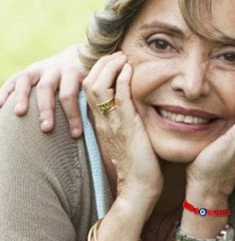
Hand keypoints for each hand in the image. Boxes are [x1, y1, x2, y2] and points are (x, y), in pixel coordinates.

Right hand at [0, 44, 86, 137]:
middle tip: (46, 128)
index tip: (76, 134)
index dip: (73, 114)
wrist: (79, 55)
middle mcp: (55, 68)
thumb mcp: (93, 83)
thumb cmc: (89, 78)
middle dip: (46, 109)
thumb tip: (99, 126)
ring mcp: (39, 68)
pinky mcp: (27, 71)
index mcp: (74, 72)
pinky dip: (4, 92)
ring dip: (22, 97)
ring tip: (19, 113)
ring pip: (26, 81)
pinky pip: (12, 80)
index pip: (71, 94)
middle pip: (47, 88)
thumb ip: (93, 99)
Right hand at [83, 52, 162, 214]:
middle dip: (102, 64)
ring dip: (110, 68)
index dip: (99, 70)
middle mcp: (102, 121)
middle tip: (119, 54)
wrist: (139, 186)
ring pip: (98, 87)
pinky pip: (119, 98)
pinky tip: (129, 70)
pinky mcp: (126, 127)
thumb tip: (137, 103)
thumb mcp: (130, 135)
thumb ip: (128, 118)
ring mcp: (112, 123)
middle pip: (89, 83)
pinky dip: (123, 81)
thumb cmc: (139, 162)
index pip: (90, 88)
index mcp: (101, 122)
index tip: (115, 60)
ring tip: (123, 58)